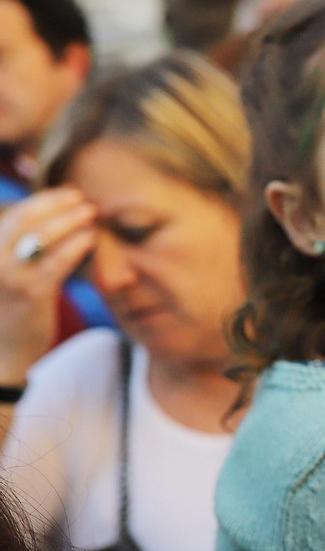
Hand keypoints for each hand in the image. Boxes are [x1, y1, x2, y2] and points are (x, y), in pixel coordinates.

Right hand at [0, 187, 96, 383]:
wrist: (3, 355)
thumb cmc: (10, 312)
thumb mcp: (7, 276)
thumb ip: (19, 251)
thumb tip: (52, 223)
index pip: (13, 216)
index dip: (41, 201)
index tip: (66, 194)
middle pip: (23, 219)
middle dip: (54, 203)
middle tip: (81, 198)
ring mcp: (9, 277)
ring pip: (41, 236)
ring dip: (69, 220)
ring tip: (91, 214)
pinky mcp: (31, 294)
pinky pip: (57, 262)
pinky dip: (76, 245)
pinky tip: (91, 238)